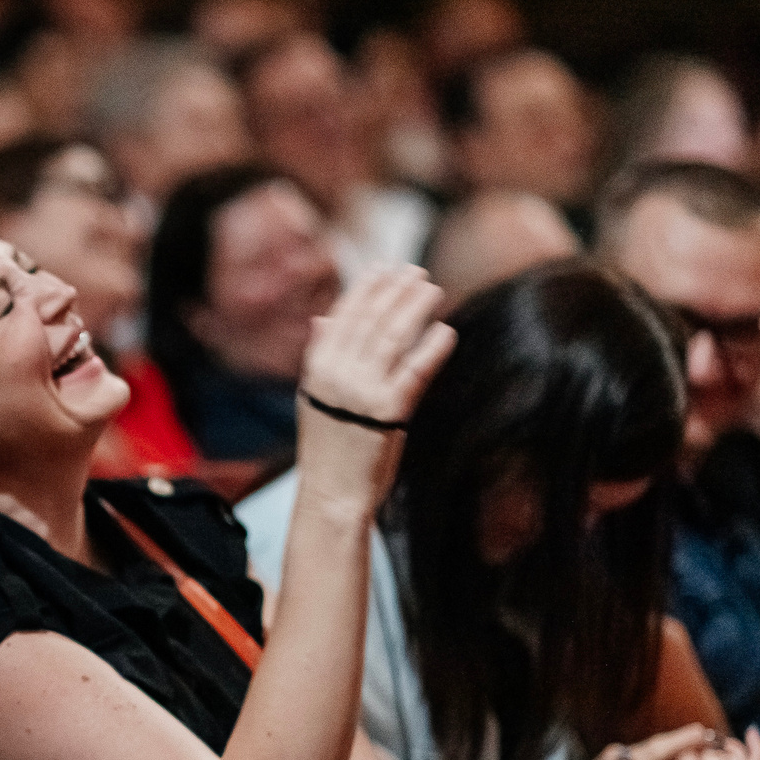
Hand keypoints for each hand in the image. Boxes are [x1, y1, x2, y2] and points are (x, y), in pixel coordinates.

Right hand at [295, 264, 456, 510]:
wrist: (332, 491)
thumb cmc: (327, 445)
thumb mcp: (313, 396)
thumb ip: (320, 355)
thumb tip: (322, 318)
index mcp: (317, 367)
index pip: (344, 316)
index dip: (366, 288)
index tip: (385, 268)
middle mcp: (337, 374)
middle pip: (371, 320)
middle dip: (395, 291)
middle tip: (416, 271)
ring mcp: (363, 391)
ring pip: (394, 337)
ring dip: (415, 308)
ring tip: (432, 289)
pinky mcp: (390, 410)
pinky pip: (416, 369)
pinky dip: (432, 347)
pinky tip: (445, 329)